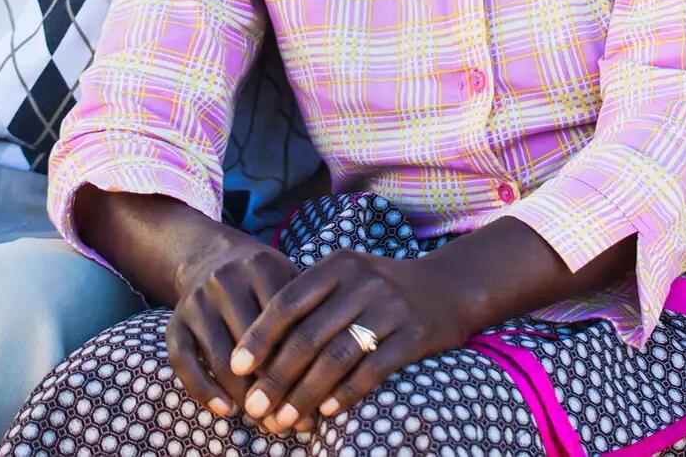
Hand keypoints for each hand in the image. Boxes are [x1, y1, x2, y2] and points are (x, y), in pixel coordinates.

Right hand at [166, 233, 301, 421]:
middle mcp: (225, 280)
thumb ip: (307, 317)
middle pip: (252, 344)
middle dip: (271, 386)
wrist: (209, 257)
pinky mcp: (174, 321)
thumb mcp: (288, 279)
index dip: (298, 362)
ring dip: (242, 394)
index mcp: (261, 266)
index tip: (312, 394)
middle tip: (287, 416)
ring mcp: (197, 301)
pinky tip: (225, 409)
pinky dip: (203, 390)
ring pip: (220, 358)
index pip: (283, 322)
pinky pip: (183, 362)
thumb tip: (332, 376)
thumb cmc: (263, 280)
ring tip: (263, 418)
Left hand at [228, 251, 467, 436]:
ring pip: (337, 356)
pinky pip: (374, 369)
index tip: (237, 368)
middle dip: (277, 376)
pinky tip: (327, 412)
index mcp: (336, 265)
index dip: (259, 337)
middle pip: (308, 335)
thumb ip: (308, 304)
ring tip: (285, 420)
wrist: (448, 287)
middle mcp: (361, 282)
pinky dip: (347, 392)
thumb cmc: (380, 290)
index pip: (287, 302)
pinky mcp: (414, 334)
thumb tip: (256, 352)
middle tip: (255, 407)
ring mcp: (390, 307)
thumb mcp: (345, 279)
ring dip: (306, 393)